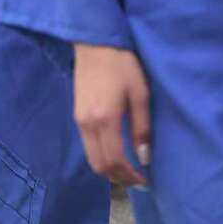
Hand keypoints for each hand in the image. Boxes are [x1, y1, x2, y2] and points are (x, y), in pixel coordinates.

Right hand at [73, 43, 150, 186]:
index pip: (115, 160)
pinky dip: (101, 157)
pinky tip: (115, 152)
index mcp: (105, 118)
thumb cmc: (122, 65)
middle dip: (119, 178)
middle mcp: (87, 123)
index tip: (145, 181)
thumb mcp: (140, 94)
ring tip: (128, 169)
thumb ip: (141, 128)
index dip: (130, 176)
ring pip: (91, 158)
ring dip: (109, 170)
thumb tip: (144, 157)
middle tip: (137, 180)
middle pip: (99, 165)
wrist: (95, 43)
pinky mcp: (77, 114)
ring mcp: (79, 119)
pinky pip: (87, 145)